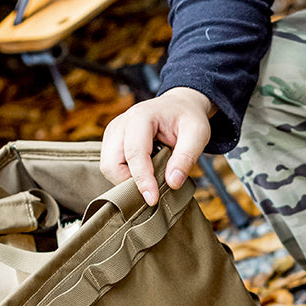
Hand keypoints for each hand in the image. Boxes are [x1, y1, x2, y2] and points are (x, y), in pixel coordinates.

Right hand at [101, 87, 214, 205]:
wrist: (177, 106)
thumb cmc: (187, 118)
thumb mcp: (198, 133)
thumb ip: (187, 157)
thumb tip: (173, 182)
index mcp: (141, 116)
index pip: (135, 154)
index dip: (142, 180)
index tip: (152, 199)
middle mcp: (121, 123)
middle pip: (111, 164)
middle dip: (129, 183)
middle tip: (152, 188)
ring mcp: (112, 132)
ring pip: (107, 168)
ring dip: (126, 180)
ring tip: (150, 176)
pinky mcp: (110, 141)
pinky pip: (110, 166)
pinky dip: (124, 175)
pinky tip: (142, 171)